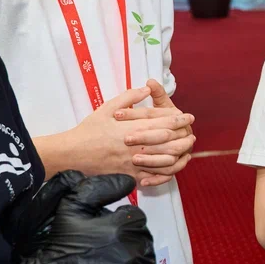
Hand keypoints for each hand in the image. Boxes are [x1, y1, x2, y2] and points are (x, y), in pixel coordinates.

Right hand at [0, 172, 155, 263]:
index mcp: (125, 228)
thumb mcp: (71, 210)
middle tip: (102, 250)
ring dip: (130, 261)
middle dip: (127, 241)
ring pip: (143, 262)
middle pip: (142, 239)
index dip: (118, 222)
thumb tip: (129, 180)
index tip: (102, 232)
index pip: (135, 217)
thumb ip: (97, 189)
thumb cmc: (60, 248)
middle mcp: (137, 253)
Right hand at [64, 84, 194, 182]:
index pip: (162, 123)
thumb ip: (129, 97)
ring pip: (163, 160)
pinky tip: (172, 166)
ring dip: (179, 154)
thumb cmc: (89, 130)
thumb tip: (147, 88)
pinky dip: (165, 171)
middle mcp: (135, 146)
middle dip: (183, 137)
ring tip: (186, 149)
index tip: (188, 116)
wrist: (72, 154)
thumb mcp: (107, 108)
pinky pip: (152, 175)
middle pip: (167, 142)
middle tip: (192, 133)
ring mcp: (133, 162)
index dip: (178, 120)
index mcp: (131, 128)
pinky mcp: (129, 175)